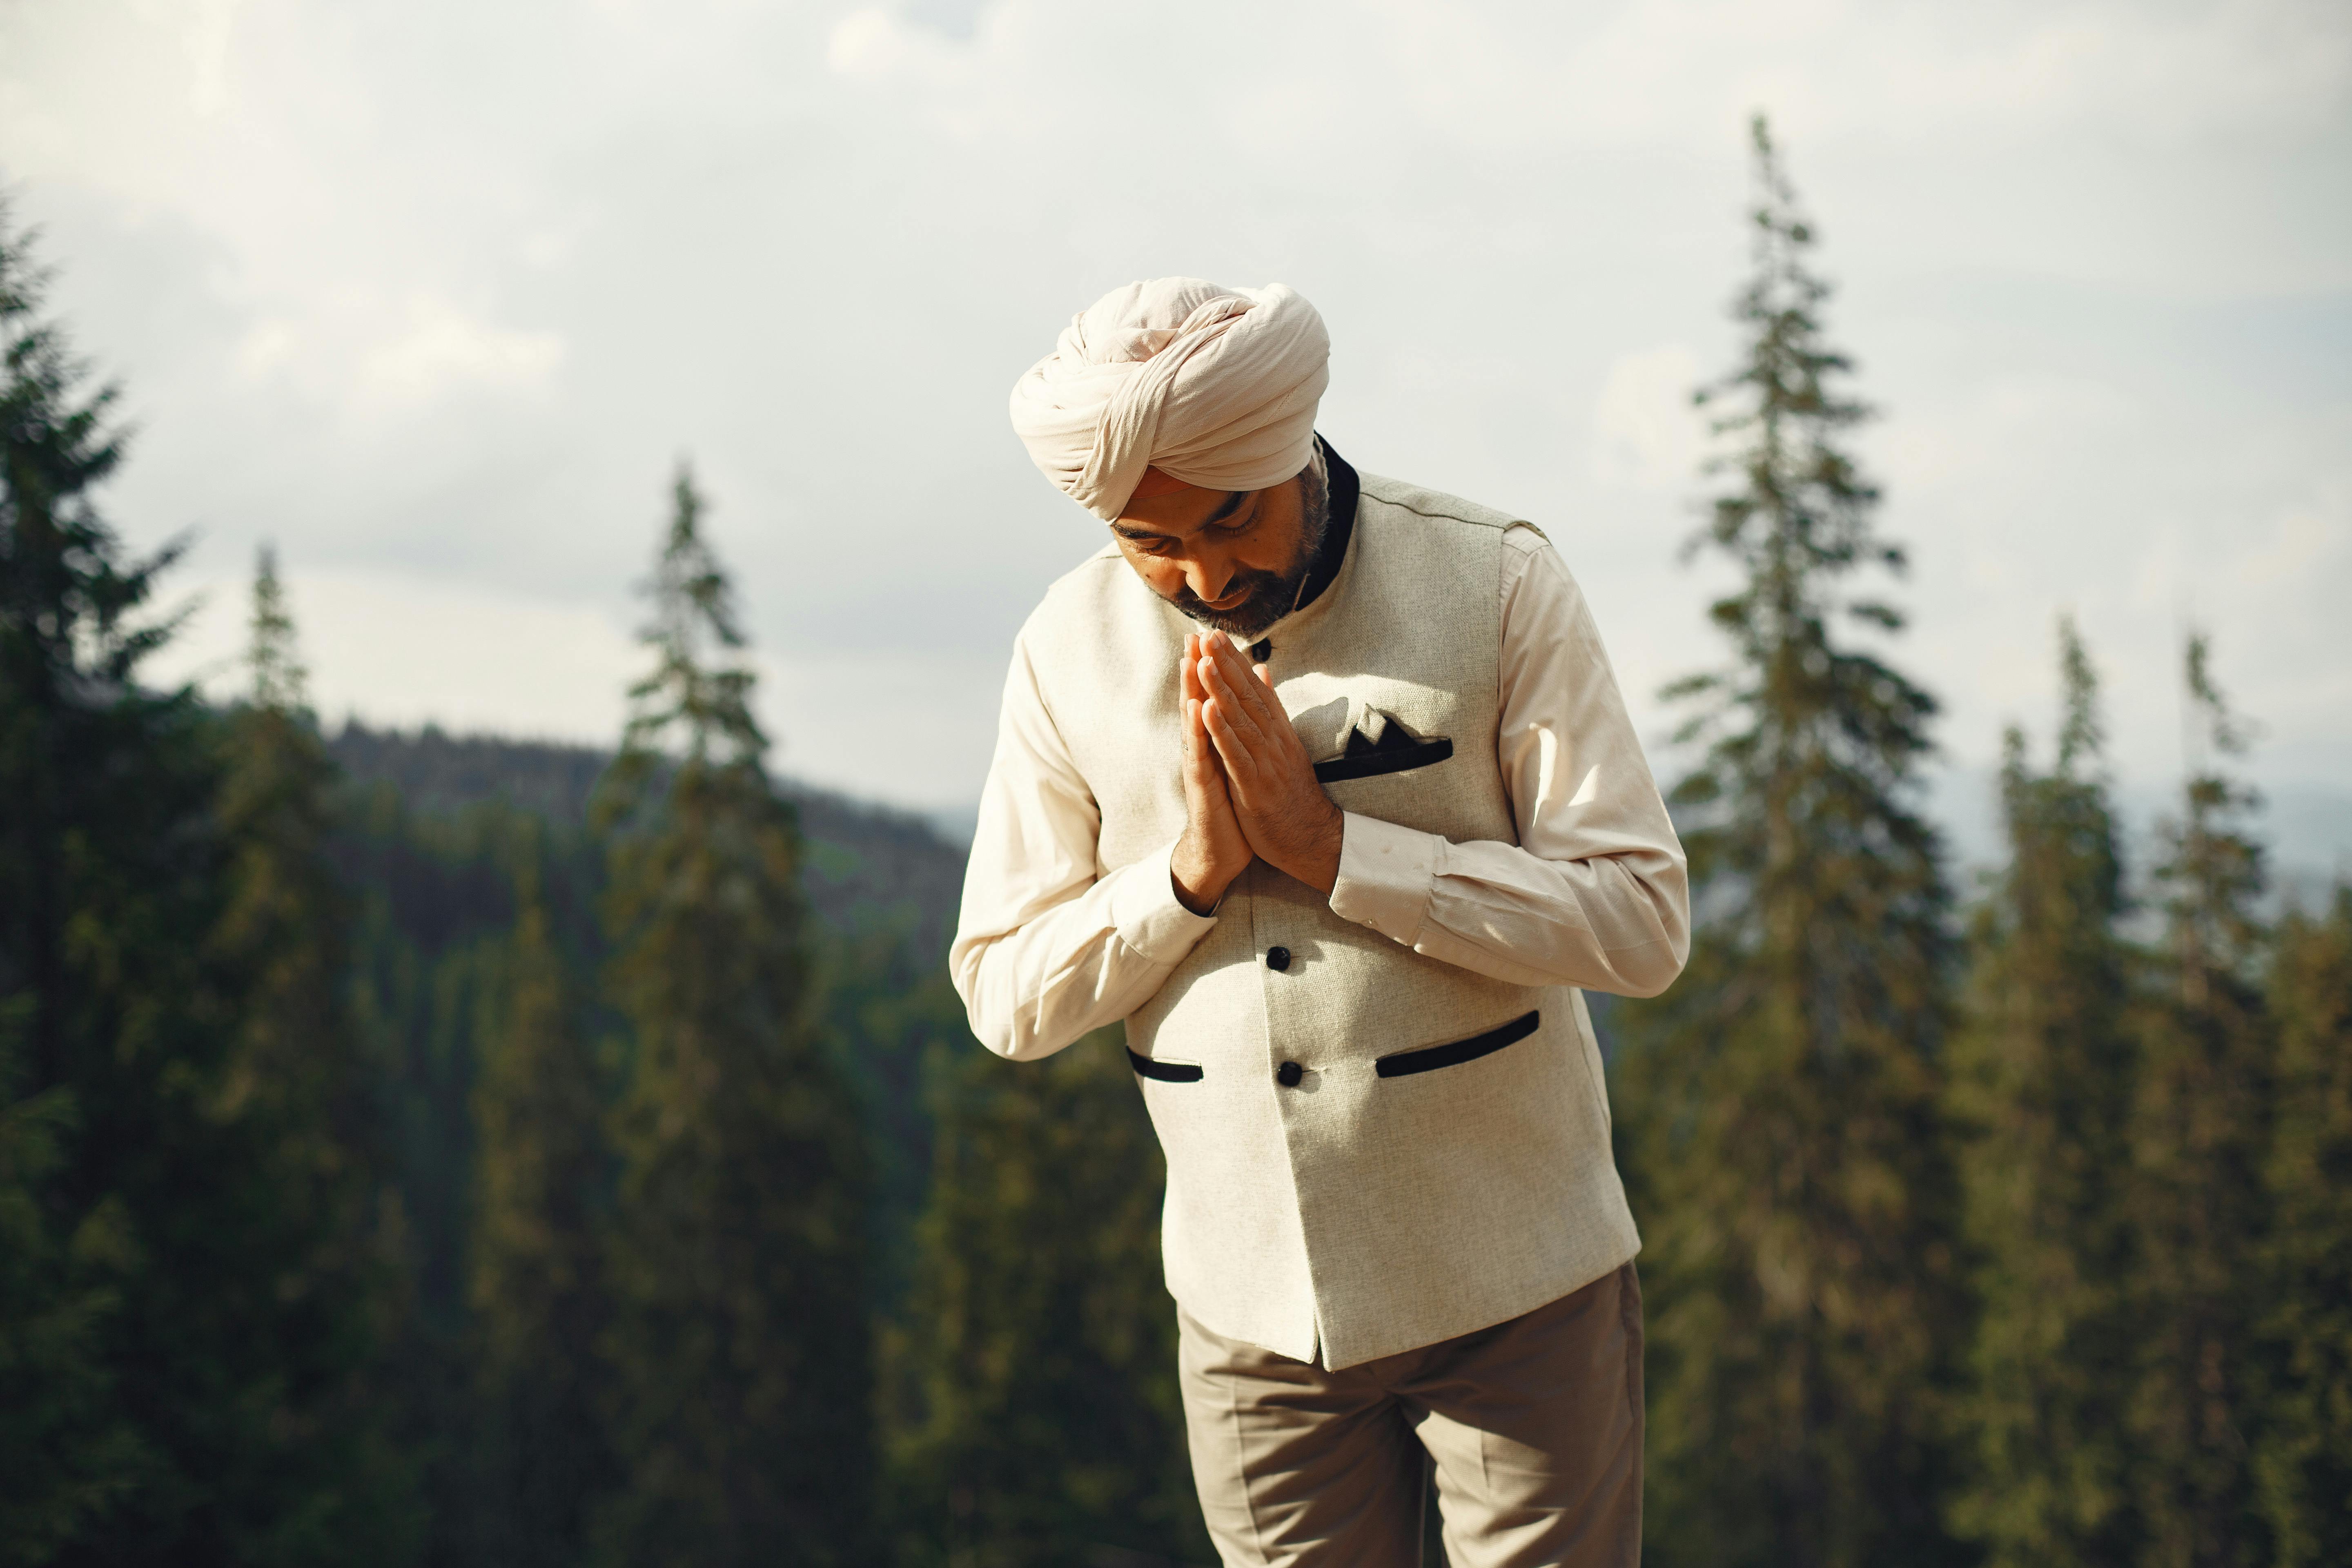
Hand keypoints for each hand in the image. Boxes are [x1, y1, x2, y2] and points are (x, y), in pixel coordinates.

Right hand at [1171, 633, 1254, 913]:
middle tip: (1193, 634)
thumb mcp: (1235, 765)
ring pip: (1192, 723)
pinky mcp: (1201, 787)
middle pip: (1196, 701)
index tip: (1211, 635)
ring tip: (1189, 660)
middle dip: (1195, 669)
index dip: (1210, 669)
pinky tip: (1196, 709)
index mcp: (1213, 743)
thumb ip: (1234, 735)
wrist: (1220, 851)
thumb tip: (1240, 711)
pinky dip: (1197, 731)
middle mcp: (1201, 750)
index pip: (1209, 699)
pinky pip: (1199, 754)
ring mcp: (1198, 767)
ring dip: (1189, 690)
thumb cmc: (1230, 807)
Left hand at [1194, 634, 1344, 894]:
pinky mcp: (1256, 786)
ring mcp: (1266, 762)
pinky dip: (1222, 732)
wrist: (1311, 837)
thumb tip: (1263, 671)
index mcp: (1278, 732)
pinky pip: (1237, 755)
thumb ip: (1271, 709)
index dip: (1235, 662)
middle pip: (1248, 697)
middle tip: (1208, 635)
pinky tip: (1207, 711)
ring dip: (1222, 690)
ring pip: (1242, 720)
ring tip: (1205, 662)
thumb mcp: (1284, 746)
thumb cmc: (1292, 793)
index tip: (1216, 635)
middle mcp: (1274, 741)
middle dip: (1226, 665)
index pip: (1255, 690)